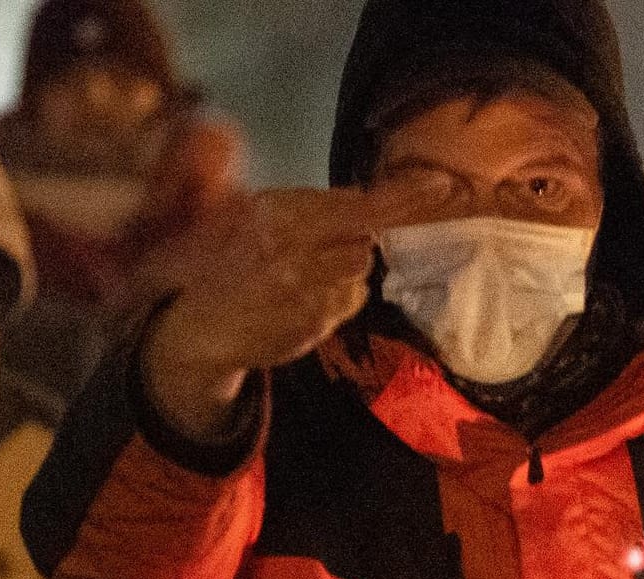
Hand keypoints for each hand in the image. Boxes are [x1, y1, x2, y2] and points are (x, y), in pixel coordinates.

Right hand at [142, 178, 447, 439]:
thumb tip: (366, 197)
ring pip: (359, 268)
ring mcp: (302, 290)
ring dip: (346, 268)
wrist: (199, 327)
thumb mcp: (259, 217)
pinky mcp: (310, 323)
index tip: (443, 186)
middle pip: (364, 237)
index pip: (357, 202)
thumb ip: (313, 207)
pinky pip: (347, 301)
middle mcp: (290, 248)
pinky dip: (335, 298)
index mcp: (277, 212)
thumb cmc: (234, 264)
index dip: (406, 195)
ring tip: (310, 271)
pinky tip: (303, 300)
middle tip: (356, 236)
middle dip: (365, 236)